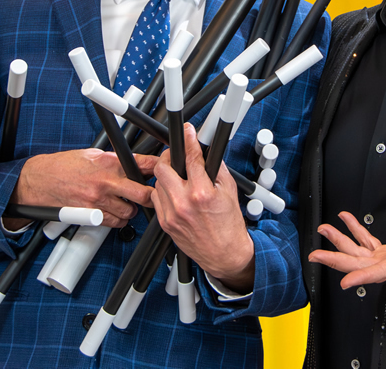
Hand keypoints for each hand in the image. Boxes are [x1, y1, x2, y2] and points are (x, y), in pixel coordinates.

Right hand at [5, 148, 156, 228]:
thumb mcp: (96, 154)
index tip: (167, 171)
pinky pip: (115, 223)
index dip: (160, 169)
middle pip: (144, 195)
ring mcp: (99, 201)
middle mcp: (106, 182)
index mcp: (110, 163)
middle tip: (151, 195)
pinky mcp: (91, 216)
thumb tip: (138, 163)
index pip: (144, 165)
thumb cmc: (66, 165)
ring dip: (132, 209)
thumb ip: (118, 160)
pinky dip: (118, 220)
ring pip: (131, 212)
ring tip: (126, 203)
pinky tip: (114, 211)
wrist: (40, 180)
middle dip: (151, 196)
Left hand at [146, 123, 254, 292]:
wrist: (224, 254)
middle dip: (170, 156)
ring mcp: (171, 214)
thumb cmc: (229, 225)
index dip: (189, 140)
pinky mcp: (165, 223)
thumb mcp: (230, 190)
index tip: (188, 132)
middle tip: (177, 155)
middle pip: (163, 167)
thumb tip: (207, 150)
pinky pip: (156, 199)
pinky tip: (175, 193)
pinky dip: (163, 192)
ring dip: (166, 175)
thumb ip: (216, 167)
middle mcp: (183, 203)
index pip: (190, 157)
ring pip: (157, 182)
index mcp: (202, 193)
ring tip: (178, 176)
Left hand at [308, 211, 385, 299]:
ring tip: (324, 229)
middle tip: (314, 254)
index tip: (344, 283)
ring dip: (340, 241)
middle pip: (359, 264)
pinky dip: (356, 231)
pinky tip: (347, 221)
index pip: (381, 273)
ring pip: (359, 252)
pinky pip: (369, 242)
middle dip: (335, 259)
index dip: (363, 277)